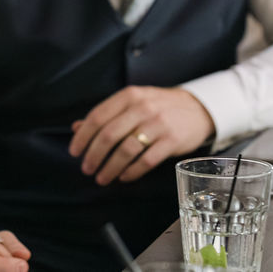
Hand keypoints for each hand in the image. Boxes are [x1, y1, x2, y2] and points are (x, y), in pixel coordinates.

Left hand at [68, 86, 213, 185]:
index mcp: (128, 96)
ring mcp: (158, 124)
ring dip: (110, 167)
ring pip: (126, 150)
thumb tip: (76, 128)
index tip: (74, 152)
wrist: (198, 108)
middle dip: (93, 155)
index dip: (83, 136)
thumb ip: (106, 114)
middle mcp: (142, 107)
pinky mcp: (172, 141)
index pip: (98, 116)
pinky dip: (132, 171)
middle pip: (109, 135)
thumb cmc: (158, 107)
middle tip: (86, 169)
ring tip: (101, 178)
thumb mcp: (132, 102)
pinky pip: (147, 160)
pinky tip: (123, 177)